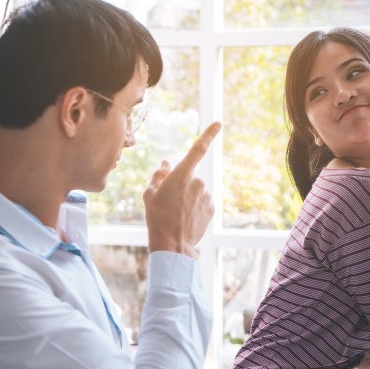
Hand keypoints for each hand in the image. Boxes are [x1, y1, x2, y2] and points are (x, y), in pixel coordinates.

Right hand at [143, 122, 220, 257]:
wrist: (172, 245)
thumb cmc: (157, 218)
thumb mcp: (150, 194)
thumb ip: (159, 176)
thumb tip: (166, 164)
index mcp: (182, 175)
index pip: (198, 149)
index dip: (209, 134)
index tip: (218, 123)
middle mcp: (198, 182)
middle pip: (190, 177)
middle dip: (182, 186)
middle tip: (169, 203)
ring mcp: (207, 196)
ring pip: (196, 191)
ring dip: (188, 198)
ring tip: (177, 214)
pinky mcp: (212, 208)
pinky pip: (202, 202)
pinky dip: (195, 208)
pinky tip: (186, 219)